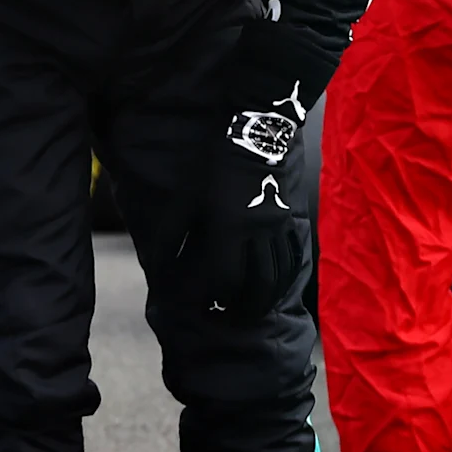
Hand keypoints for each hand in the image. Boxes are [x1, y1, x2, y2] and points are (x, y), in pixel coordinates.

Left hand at [179, 84, 314, 314]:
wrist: (255, 134)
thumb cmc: (213, 166)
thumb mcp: (185, 198)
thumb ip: (170, 235)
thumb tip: (159, 267)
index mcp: (228, 228)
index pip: (222, 276)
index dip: (210, 296)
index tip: (200, 307)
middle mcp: (257, 233)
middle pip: (257, 284)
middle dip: (244, 307)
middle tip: (232, 318)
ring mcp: (278, 227)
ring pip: (279, 274)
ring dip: (266, 297)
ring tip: (254, 310)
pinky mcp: (290, 218)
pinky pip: (293, 255)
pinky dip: (286, 275)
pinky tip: (278, 285)